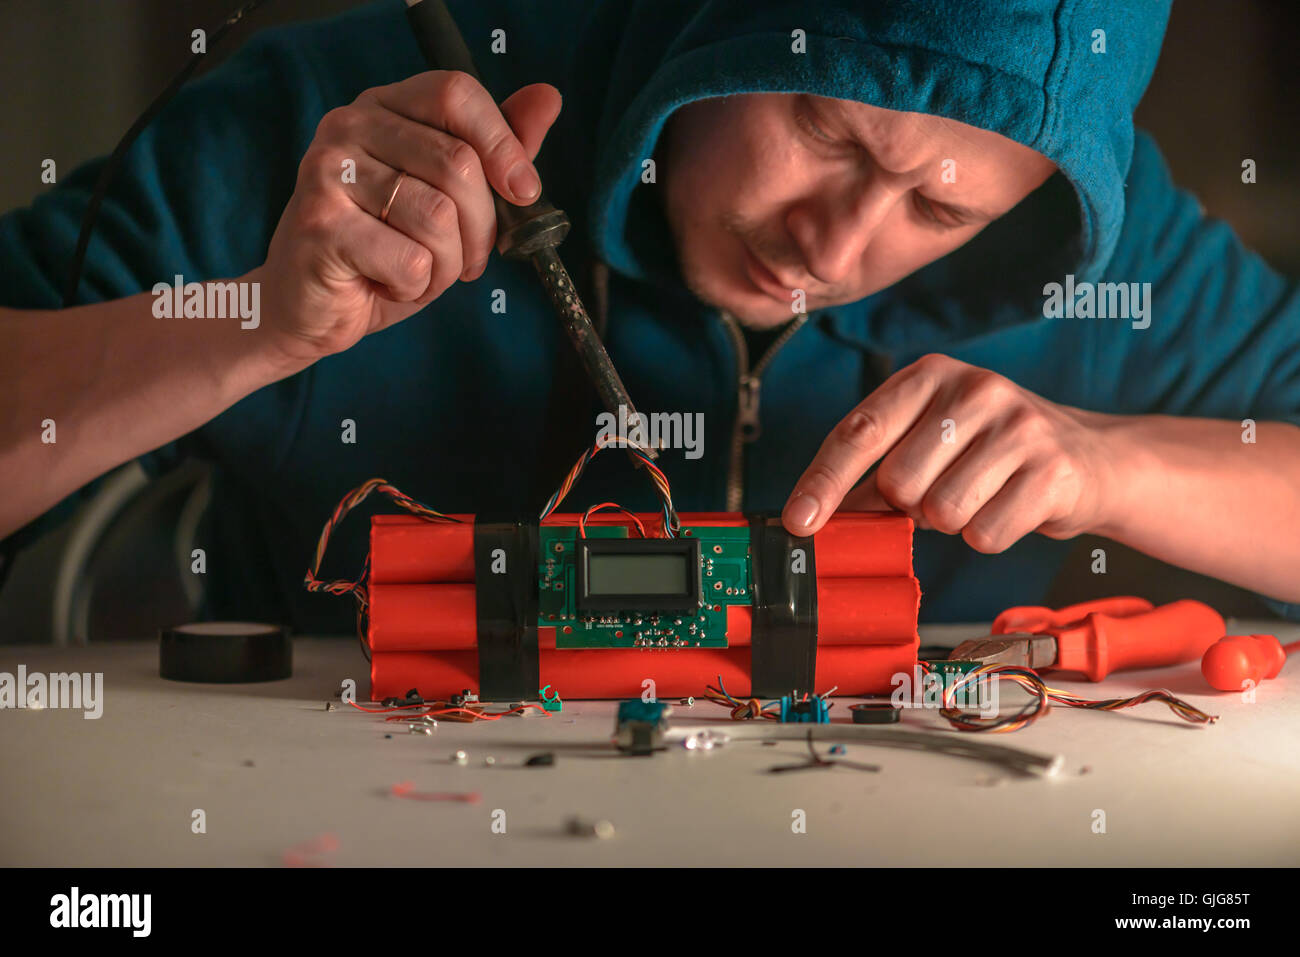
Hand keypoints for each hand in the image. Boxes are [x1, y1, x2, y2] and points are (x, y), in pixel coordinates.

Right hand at [257, 71, 561, 361]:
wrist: (309, 308)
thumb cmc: (383, 252)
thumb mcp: (450, 199)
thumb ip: (495, 152)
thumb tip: (547, 100)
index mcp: (385, 108)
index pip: (456, 94)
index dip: (502, 144)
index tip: (523, 192)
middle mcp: (349, 126)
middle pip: (457, 163)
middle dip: (481, 229)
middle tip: (466, 260)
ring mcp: (328, 173)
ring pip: (438, 217)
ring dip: (447, 265)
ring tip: (418, 272)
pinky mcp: (321, 225)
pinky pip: (411, 260)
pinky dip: (416, 287)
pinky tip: (387, 285)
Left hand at [781, 353, 1116, 551]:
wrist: (1091, 459)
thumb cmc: (991, 454)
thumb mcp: (929, 442)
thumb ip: (874, 471)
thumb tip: (812, 514)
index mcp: (930, 376)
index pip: (859, 431)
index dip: (823, 481)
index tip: (797, 521)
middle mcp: (975, 389)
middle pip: (899, 482)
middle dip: (912, 505)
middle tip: (944, 490)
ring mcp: (1018, 426)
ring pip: (941, 512)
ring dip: (952, 522)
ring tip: (981, 496)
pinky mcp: (1052, 470)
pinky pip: (985, 534)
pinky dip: (989, 536)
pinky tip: (1010, 508)